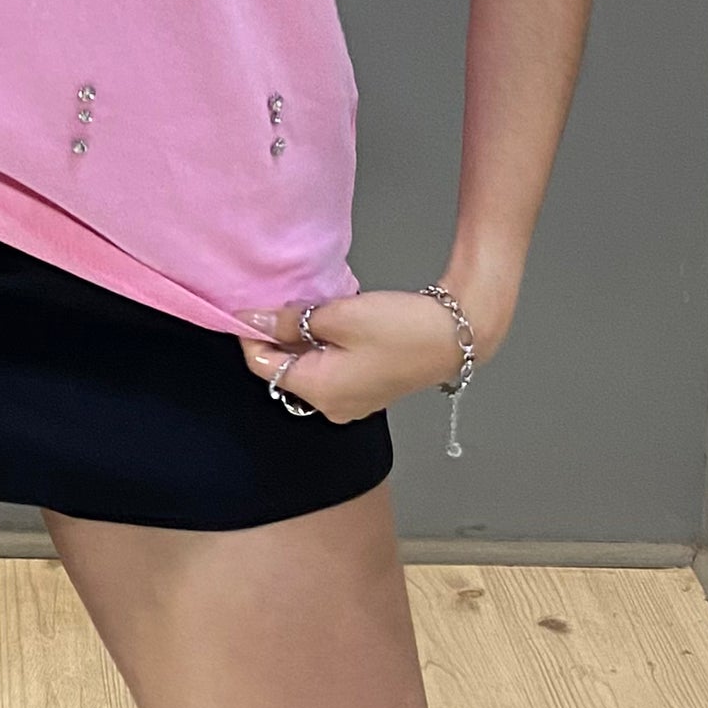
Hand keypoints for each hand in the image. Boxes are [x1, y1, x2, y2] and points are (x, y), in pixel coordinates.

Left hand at [236, 286, 503, 426]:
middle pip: (284, 370)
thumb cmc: (401, 328)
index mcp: (319, 392)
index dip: (251, 334)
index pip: (262, 366)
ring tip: (313, 308)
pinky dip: (324, 347)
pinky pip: (330, 369)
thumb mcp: (338, 315)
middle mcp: (331, 407)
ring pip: (307, 368)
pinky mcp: (366, 390)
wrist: (456, 335)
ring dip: (303, 339)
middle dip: (279, 336)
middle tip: (287, 301)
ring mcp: (350, 402)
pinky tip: (334, 323)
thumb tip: (253, 318)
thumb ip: (290, 320)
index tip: (252, 304)